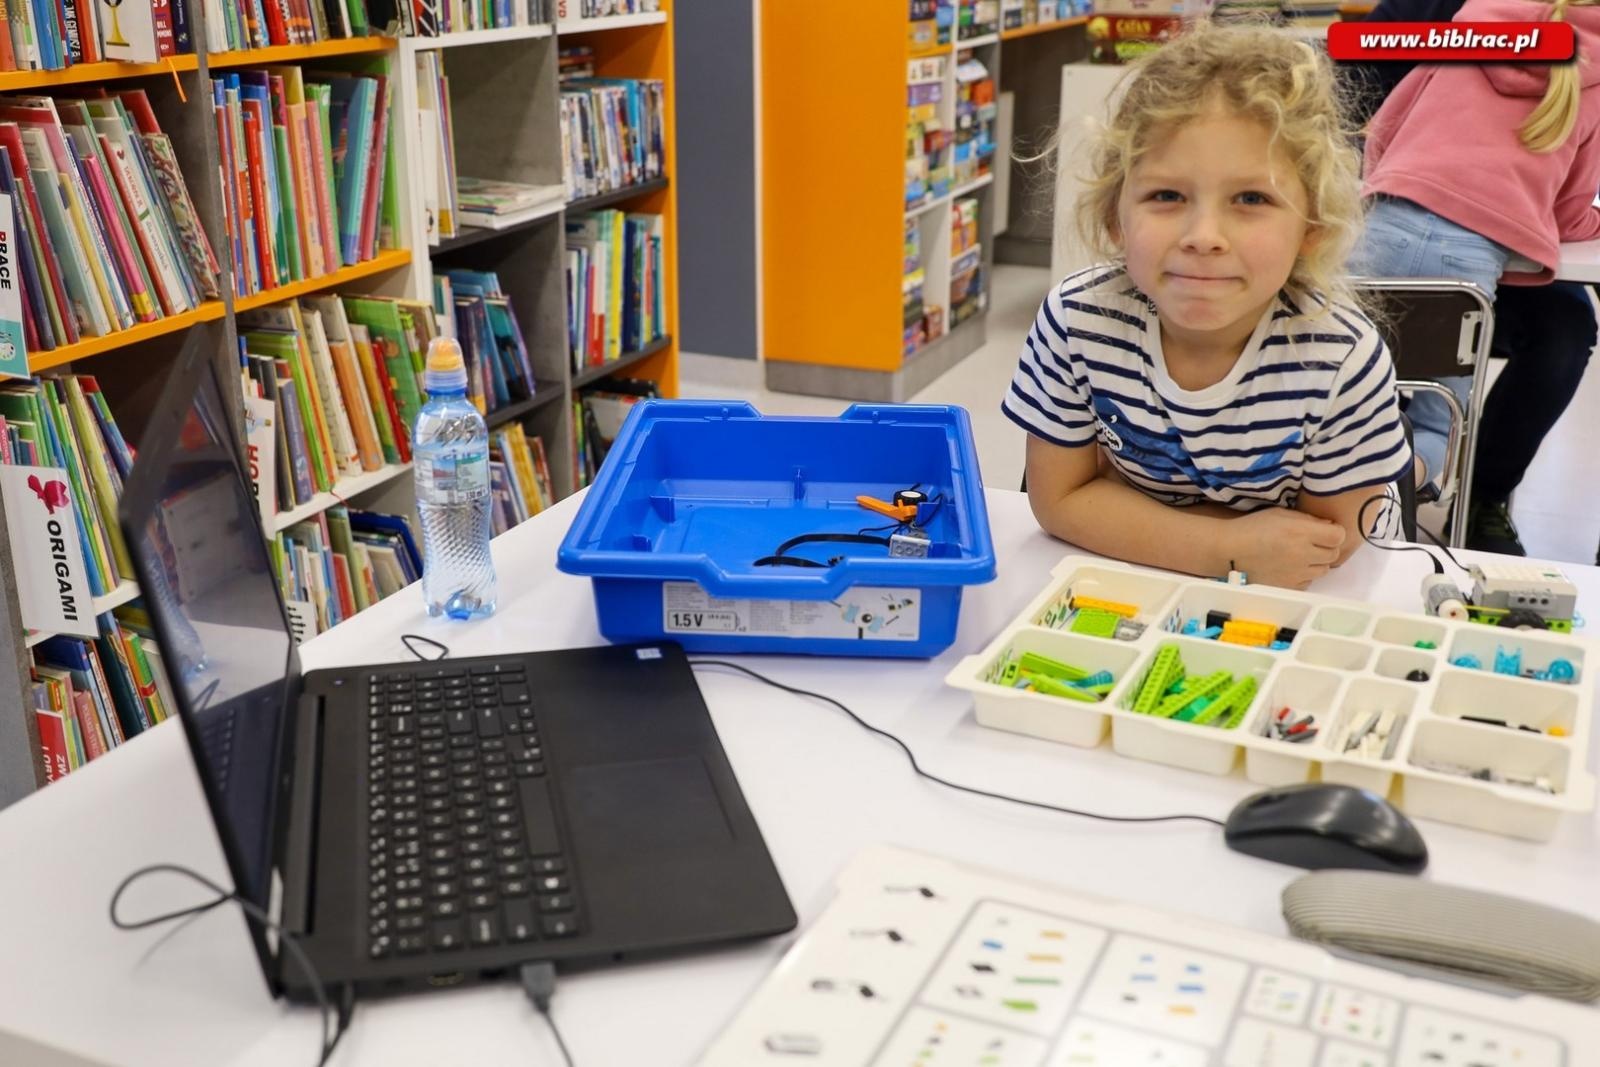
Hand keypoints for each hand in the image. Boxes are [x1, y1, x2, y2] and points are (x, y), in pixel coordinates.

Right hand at [1230, 508, 1345, 589]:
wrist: (1229, 551)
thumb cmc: (1252, 527)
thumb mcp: (1280, 514)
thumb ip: (1307, 519)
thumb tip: (1329, 526)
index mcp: (1301, 532)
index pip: (1338, 536)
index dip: (1334, 532)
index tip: (1325, 531)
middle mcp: (1302, 554)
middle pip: (1333, 554)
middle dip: (1327, 547)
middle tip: (1312, 543)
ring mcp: (1296, 573)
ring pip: (1323, 570)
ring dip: (1317, 562)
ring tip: (1300, 555)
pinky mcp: (1289, 587)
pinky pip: (1308, 582)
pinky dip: (1304, 575)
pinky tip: (1290, 567)